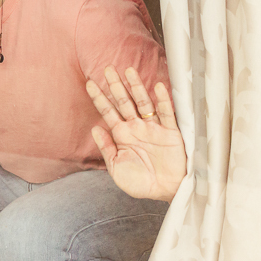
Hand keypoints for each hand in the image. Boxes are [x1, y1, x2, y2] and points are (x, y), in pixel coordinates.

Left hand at [86, 66, 185, 201]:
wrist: (165, 192)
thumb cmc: (140, 182)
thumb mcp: (116, 167)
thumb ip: (106, 147)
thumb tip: (95, 128)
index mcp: (122, 135)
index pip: (108, 112)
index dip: (99, 98)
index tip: (89, 82)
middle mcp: (137, 128)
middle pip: (124, 102)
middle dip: (115, 86)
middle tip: (107, 68)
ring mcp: (154, 128)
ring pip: (143, 103)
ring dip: (136, 87)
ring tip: (128, 71)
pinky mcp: (171, 132)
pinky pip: (166, 114)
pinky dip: (162, 100)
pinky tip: (157, 87)